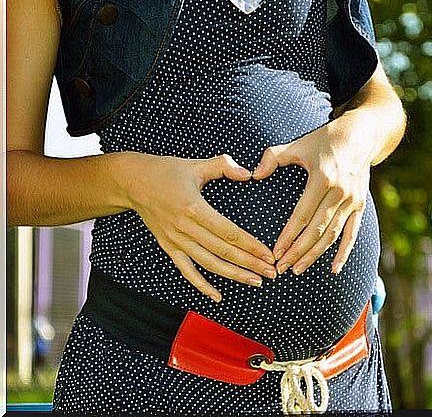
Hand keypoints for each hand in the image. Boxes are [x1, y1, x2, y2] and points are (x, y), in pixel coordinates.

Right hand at [121, 152, 275, 301]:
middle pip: (223, 252)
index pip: (229, 233)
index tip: (268, 254)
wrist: (131, 182)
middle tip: (271, 273)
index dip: (251, 246)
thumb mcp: (196, 164)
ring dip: (234, 275)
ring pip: (209, 264)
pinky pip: (187, 271)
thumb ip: (224, 166)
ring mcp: (175, 240)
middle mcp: (184, 228)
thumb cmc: (165, 171)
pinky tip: (218, 296)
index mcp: (194, 208)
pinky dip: (202, 285)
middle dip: (250, 264)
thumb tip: (247, 173)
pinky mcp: (168, 247)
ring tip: (255, 282)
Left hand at [252, 113, 376, 275]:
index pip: (302, 215)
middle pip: (317, 230)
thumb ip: (273, 157)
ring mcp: (352, 201)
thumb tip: (254, 174)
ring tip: (297, 269)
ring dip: (314, 255)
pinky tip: (334, 270)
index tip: (275, 252)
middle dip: (298, 251)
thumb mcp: (298, 144)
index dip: (288, 236)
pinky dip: (344, 253)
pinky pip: (352, 234)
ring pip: (332, 235)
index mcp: (322, 178)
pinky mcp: (360, 206)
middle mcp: (340, 192)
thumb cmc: (323, 140)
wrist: (360, 136)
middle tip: (281, 268)